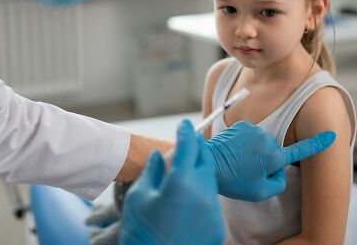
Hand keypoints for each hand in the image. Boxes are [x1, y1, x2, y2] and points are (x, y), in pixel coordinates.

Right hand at [119, 120, 224, 244]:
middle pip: (205, 160)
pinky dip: (202, 194)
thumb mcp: (138, 196)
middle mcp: (202, 194)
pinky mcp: (217, 227)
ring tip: (186, 169)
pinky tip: (189, 197)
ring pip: (210, 181)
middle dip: (198, 148)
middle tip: (189, 140)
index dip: (186, 132)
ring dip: (200, 171)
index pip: (189, 146)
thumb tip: (160, 155)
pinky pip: (211, 202)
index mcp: (181, 182)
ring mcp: (213, 212)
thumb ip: (153, 170)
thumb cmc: (139, 231)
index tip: (184, 124)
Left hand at [206, 121, 335, 200]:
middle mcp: (267, 139)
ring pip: (261, 144)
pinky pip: (249, 136)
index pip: (301, 150)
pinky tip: (233, 152)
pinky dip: (244, 143)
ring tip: (238, 162)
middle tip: (248, 171)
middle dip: (266, 161)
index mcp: (274, 156)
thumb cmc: (233, 180)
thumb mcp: (260, 192)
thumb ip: (278, 183)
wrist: (208, 163)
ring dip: (253, 152)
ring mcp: (254, 130)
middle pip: (274, 152)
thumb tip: (278, 172)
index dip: (318, 144)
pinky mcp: (241, 125)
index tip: (331, 135)